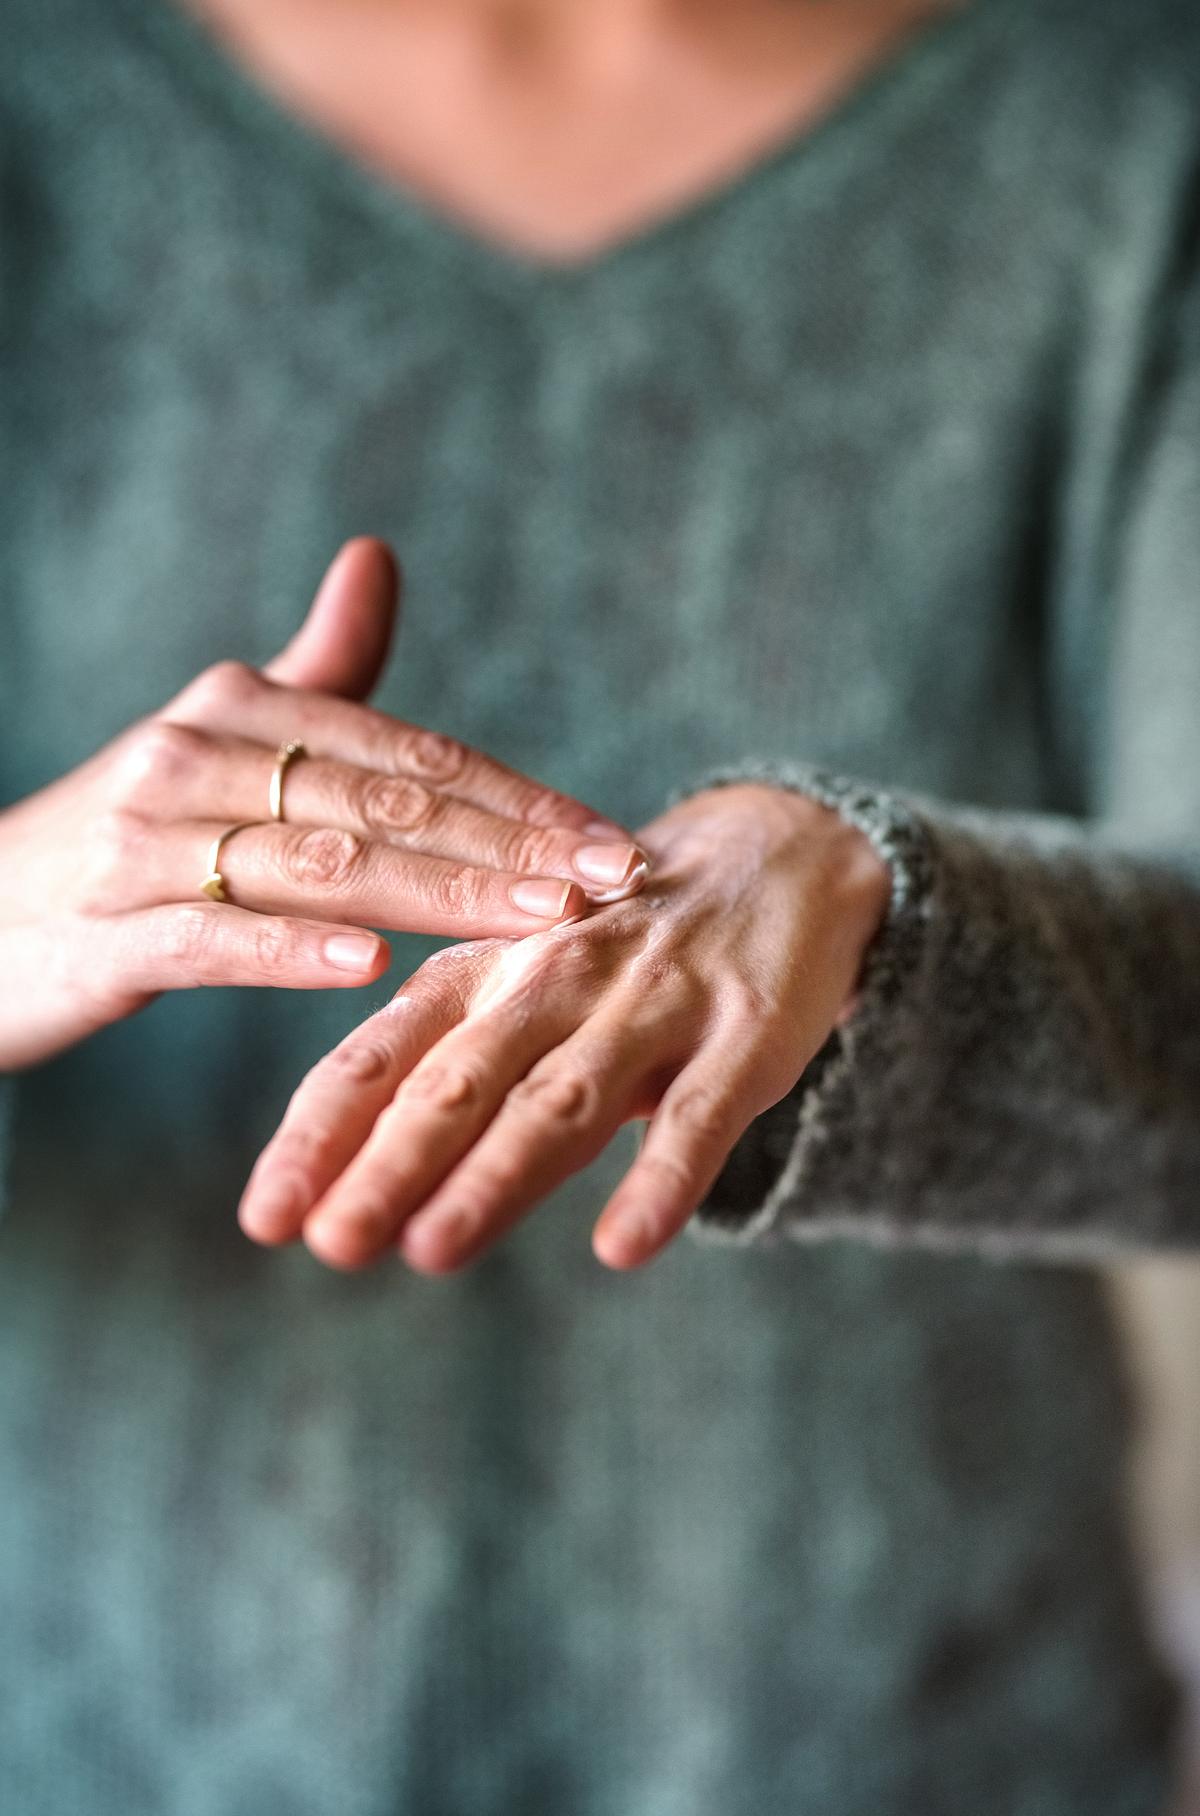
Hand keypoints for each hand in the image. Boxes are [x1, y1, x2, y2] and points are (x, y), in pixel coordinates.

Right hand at [0, 539, 645, 1069]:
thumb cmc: (130, 835)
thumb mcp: (220, 739)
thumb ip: (315, 667)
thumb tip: (377, 555)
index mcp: (240, 707)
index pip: (411, 752)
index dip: (519, 795)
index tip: (613, 836)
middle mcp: (194, 756)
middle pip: (384, 802)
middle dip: (511, 843)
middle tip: (615, 877)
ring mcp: (145, 844)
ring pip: (320, 865)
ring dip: (439, 892)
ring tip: (539, 916)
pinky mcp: (107, 933)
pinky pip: (213, 939)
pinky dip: (293, 951)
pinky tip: (371, 968)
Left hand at [239, 783, 890, 1269]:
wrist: (775, 855)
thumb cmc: (614, 953)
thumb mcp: (516, 988)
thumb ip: (435, 1075)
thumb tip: (328, 1189)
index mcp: (483, 972)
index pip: (382, 1058)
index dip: (320, 1135)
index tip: (264, 1216)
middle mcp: (554, 979)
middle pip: (459, 1080)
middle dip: (389, 1163)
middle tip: (330, 1241)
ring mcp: (652, 1003)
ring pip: (563, 1096)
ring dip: (495, 1174)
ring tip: (433, 1248)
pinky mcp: (746, 1031)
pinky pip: (699, 1113)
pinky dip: (660, 1178)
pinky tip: (624, 1244)